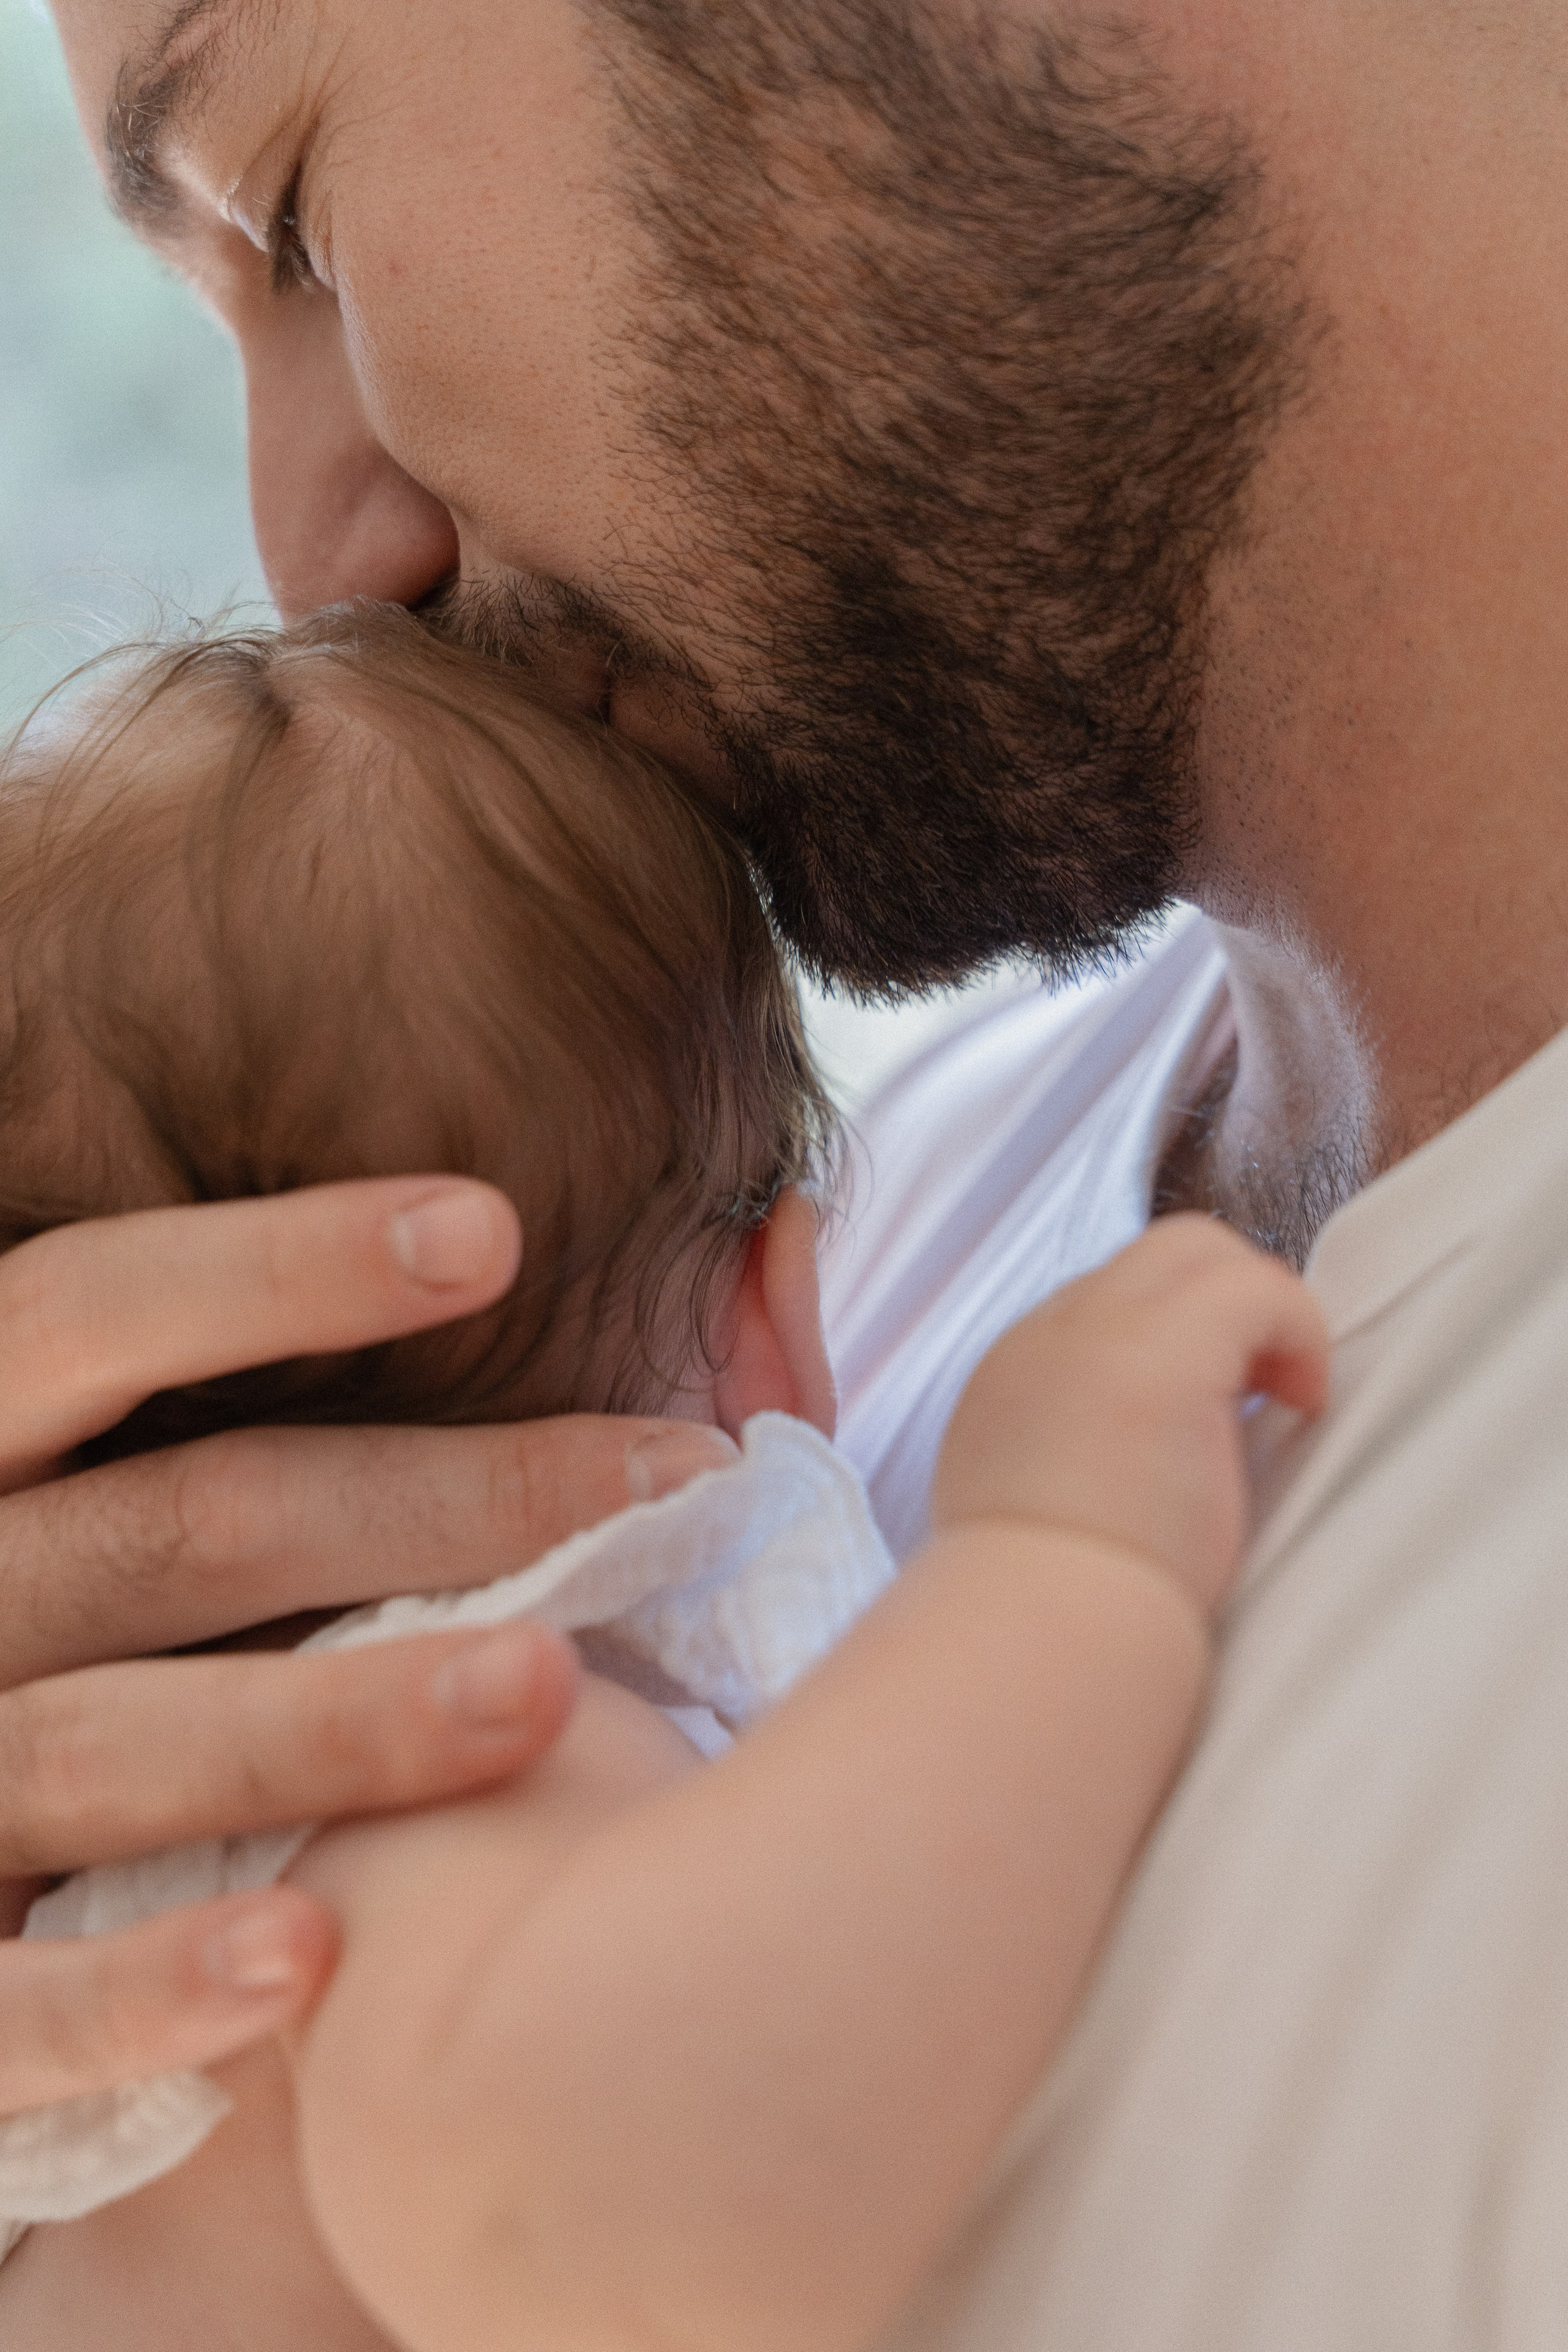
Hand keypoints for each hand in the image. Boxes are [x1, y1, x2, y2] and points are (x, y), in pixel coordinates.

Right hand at [0, 1176, 735, 2114]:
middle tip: (661, 1486)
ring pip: (108, 1742)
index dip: (274, 1267)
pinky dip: (141, 1981)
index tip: (494, 1232)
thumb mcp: (150, 1507)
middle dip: (422, 1506)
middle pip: (173, 1527)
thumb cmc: (126, 1654)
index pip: (91, 1309)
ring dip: (329, 1724)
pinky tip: (310, 1957)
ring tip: (547, 1695)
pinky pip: (10, 2008)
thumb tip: (739, 1258)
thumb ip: (354, 1418)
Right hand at [933, 1214, 1328, 1616]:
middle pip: (1152, 1256)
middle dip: (1220, 1306)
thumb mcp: (1032, 1514)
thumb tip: (1133, 1463)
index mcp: (1013, 1377)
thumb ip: (1069, 1460)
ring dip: (1257, 1313)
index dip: (1174, 1342)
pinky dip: (1295, 1330)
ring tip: (1282, 1398)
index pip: (1107, 1306)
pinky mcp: (1166, 1348)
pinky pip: (1256, 1286)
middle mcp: (1047, 1334)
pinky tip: (1302, 1402)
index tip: (1213, 1417)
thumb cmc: (1051, 1613)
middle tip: (1257, 1393)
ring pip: (1200, 1248)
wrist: (1042, 1637)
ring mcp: (1099, 1330)